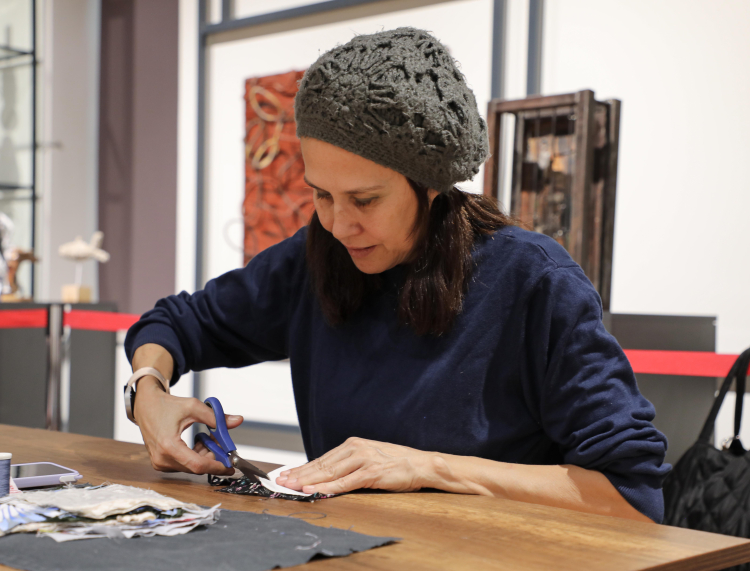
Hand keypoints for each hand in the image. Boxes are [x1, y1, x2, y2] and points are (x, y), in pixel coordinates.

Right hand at [133, 377, 242, 475]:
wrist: (146, 406)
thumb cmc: (166, 405)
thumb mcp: (193, 407)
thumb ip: (216, 417)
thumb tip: (237, 421)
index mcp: (168, 446)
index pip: (198, 465)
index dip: (217, 467)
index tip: (231, 466)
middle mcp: (162, 458)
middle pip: (196, 467)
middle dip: (213, 458)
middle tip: (222, 444)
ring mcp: (160, 462)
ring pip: (191, 467)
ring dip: (205, 456)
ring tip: (209, 439)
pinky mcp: (160, 463)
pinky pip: (183, 465)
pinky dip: (195, 456)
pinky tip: (199, 443)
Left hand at [275, 437, 432, 494]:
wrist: (421, 464)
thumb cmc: (396, 464)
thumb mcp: (369, 459)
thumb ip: (350, 465)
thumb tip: (327, 476)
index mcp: (353, 444)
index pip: (322, 458)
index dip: (302, 468)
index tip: (286, 474)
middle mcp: (355, 448)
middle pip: (321, 464)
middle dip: (299, 474)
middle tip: (280, 481)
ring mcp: (363, 459)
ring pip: (329, 473)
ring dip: (307, 481)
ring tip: (290, 487)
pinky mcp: (371, 472)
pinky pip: (345, 482)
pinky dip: (327, 488)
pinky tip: (313, 491)